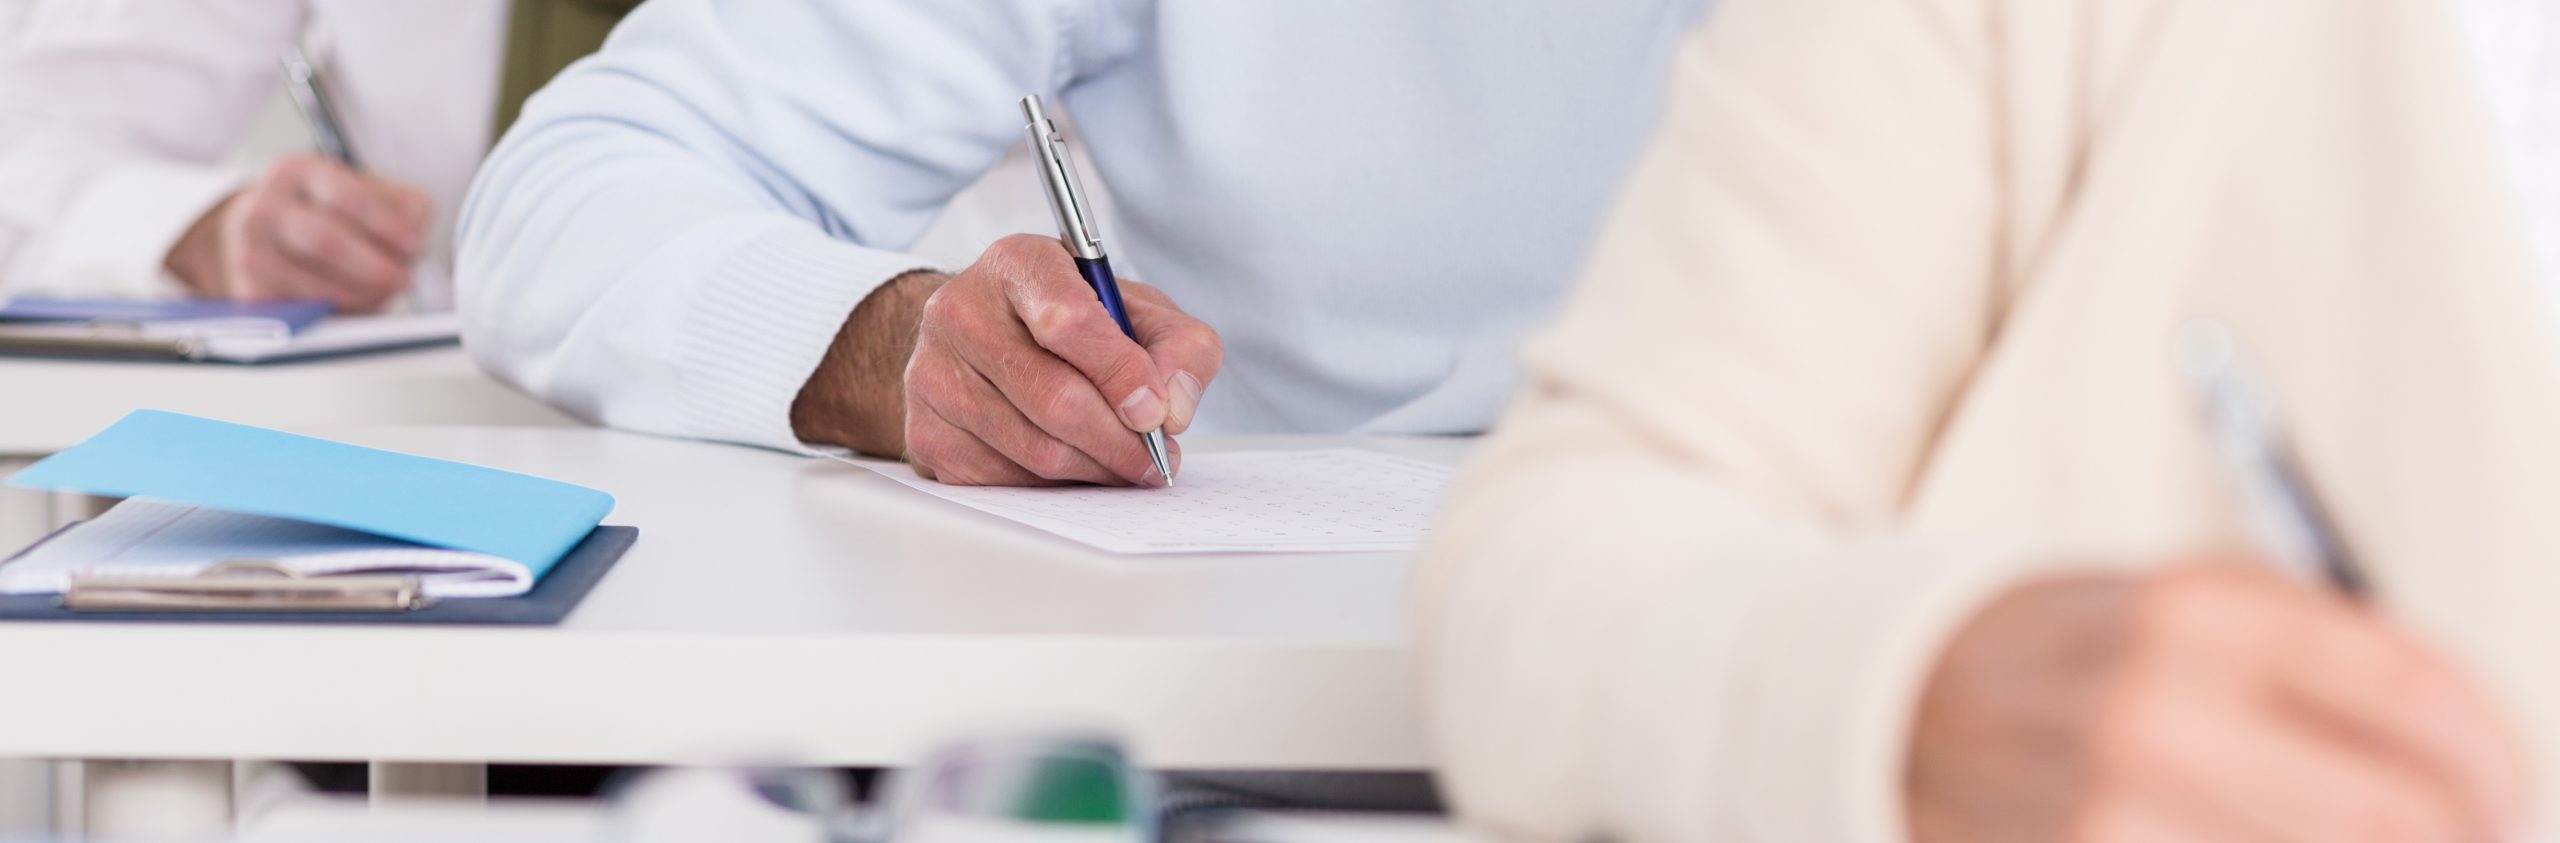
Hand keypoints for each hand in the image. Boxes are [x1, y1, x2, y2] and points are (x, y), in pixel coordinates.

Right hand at [164, 153, 428, 311]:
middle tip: (402, 278)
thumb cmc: (329, 212)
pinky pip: (302, 311)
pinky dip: (338, 313)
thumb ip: (402, 205)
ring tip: (384, 291)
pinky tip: (355, 304)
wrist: (270, 235)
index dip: (386, 223)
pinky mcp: (250, 292)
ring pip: (314, 282)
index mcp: (296, 171)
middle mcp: (264, 206)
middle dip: (372, 264)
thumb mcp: (368, 192)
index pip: (346, 195)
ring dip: (361, 293)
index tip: (413, 244)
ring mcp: (249, 250)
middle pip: (324, 239)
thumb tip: (415, 229)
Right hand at [901, 234, 1220, 485]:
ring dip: (1094, 468)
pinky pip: (1004, 479)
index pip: (1067, 320)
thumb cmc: (1070, 321)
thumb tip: (1174, 408)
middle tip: (1156, 458)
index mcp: (1017, 264)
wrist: (982, 338)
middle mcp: (960, 311)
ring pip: (1033, 449)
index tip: (1156, 413)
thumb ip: (1180, 346)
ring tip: (1125, 464)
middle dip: (1119, 440)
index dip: (1120, 374)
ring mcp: (932, 373)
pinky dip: (1053, 484)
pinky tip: (1074, 465)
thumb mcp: (1137, 310)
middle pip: (1054, 398)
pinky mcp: (924, 431)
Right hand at [1907, 564, 2529, 842]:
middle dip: (2466, 838)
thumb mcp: (2195, 607)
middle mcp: (2157, 716)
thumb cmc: (2080, 657)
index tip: (2513, 793)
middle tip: (2476, 841)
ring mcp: (2113, 818)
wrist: (1899, 706)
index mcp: (2197, 614)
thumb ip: (2337, 660)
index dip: (2497, 760)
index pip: (2419, 695)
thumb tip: (2486, 776)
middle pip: (2406, 816)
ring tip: (2373, 841)